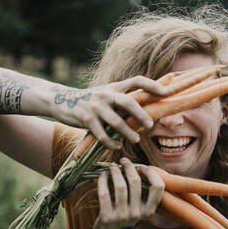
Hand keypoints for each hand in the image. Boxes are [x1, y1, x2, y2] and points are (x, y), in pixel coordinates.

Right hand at [51, 76, 167, 148]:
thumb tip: (144, 109)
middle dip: (141, 115)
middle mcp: (106, 94)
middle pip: (128, 102)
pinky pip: (102, 134)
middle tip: (150, 125)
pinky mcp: (86, 119)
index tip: (166, 93)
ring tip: (136, 140)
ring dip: (128, 132)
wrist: (61, 101)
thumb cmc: (90, 101)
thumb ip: (121, 99)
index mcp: (114, 87)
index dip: (152, 85)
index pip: (136, 80)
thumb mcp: (105, 95)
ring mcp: (95, 107)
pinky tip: (116, 147)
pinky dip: (111, 143)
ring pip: (116, 122)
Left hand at [93, 158, 164, 228]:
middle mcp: (137, 214)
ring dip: (115, 171)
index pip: (158, 188)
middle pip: (135, 183)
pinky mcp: (106, 218)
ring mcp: (121, 216)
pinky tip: (102, 175)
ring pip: (120, 186)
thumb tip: (137, 168)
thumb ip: (142, 195)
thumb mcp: (140, 212)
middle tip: (123, 161)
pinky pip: (104, 194)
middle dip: (129, 167)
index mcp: (148, 211)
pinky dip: (102, 181)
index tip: (142, 166)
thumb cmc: (127, 222)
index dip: (151, 173)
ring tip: (112, 166)